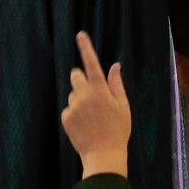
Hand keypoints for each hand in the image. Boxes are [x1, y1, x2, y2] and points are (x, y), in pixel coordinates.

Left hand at [61, 32, 131, 175]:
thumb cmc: (118, 130)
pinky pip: (69, 109)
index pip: (92, 64)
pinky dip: (75, 114)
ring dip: (80, 99)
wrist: (103, 154)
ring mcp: (73, 106)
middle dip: (81, 79)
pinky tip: (85, 125)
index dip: (86, 48)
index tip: (80, 35)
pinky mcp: (65, 117)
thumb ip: (116, 84)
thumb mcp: (123, 105)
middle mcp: (84, 95)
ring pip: (74, 94)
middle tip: (93, 93)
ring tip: (93, 117)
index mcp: (100, 90)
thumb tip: (114, 66)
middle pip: (76, 75)